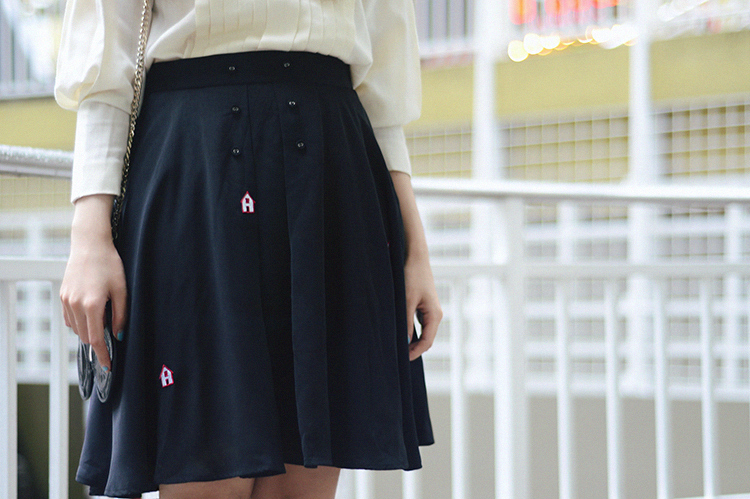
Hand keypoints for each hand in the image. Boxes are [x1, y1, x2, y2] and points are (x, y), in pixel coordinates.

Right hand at [60, 195, 126, 369]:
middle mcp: (76, 305)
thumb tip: (118, 335)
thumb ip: (121, 315)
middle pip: (85, 337)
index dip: (103, 355)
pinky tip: (90, 318)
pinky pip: (69, 319)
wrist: (90, 245)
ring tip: (102, 327)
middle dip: (97, 344)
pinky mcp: (62, 296)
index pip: (96, 339)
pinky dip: (79, 324)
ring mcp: (66, 301)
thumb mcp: (122, 290)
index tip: (109, 366)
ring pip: (76, 329)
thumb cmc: (110, 265)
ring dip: (88, 333)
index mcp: (92, 305)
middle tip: (110, 347)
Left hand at [404, 252, 441, 360]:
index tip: (402, 360)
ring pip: (422, 332)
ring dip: (411, 340)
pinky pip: (419, 323)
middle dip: (413, 348)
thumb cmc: (412, 276)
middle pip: (426, 339)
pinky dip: (411, 330)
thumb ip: (406, 322)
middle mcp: (435, 314)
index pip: (427, 342)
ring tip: (397, 346)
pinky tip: (400, 332)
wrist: (415, 257)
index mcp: (435, 315)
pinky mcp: (423, 305)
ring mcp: (430, 310)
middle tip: (397, 356)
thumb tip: (404, 341)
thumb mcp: (406, 300)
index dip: (415, 353)